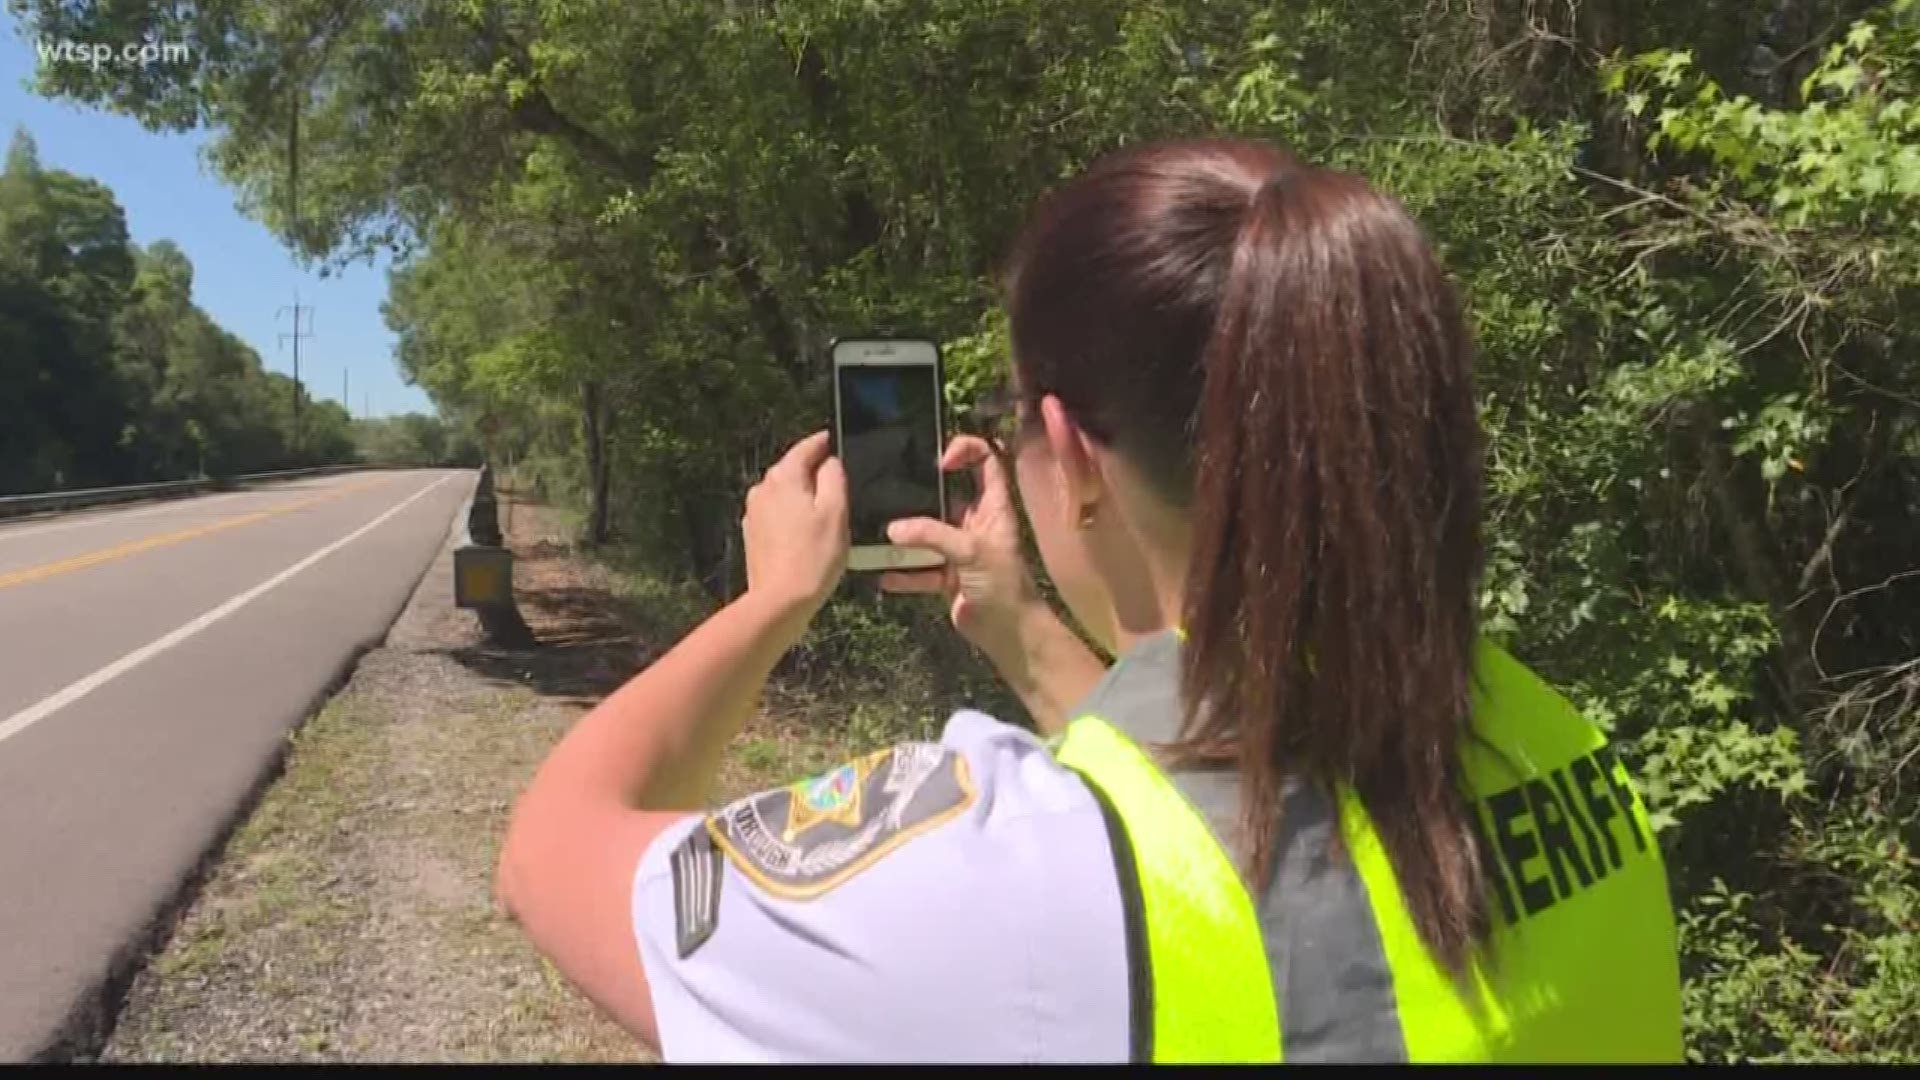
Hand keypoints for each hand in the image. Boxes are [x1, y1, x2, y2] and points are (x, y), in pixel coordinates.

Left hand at [742, 430, 847, 618]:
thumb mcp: (837, 511)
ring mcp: (755, 512)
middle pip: (794, 470)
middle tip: (841, 488)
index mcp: (784, 477)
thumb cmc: (813, 557)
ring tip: (827, 518)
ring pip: (786, 494)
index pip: (806, 447)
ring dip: (804, 498)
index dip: (825, 443)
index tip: (836, 441)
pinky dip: (793, 518)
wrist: (781, 600)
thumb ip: (834, 477)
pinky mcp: (754, 534)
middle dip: (815, 474)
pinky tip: (808, 536)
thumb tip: (830, 461)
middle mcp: (763, 489)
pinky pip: (778, 515)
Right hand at [881, 435, 1039, 660]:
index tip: (940, 461)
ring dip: (907, 536)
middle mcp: (976, 523)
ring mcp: (960, 550)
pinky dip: (903, 573)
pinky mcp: (947, 577)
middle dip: (923, 490)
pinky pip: (920, 569)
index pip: (986, 462)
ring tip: (879, 531)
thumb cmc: (1002, 584)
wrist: (1009, 634)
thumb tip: (892, 528)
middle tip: (895, 486)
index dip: (967, 451)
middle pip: (949, 494)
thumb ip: (932, 536)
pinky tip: (883, 575)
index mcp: (994, 507)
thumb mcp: (970, 551)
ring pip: (928, 533)